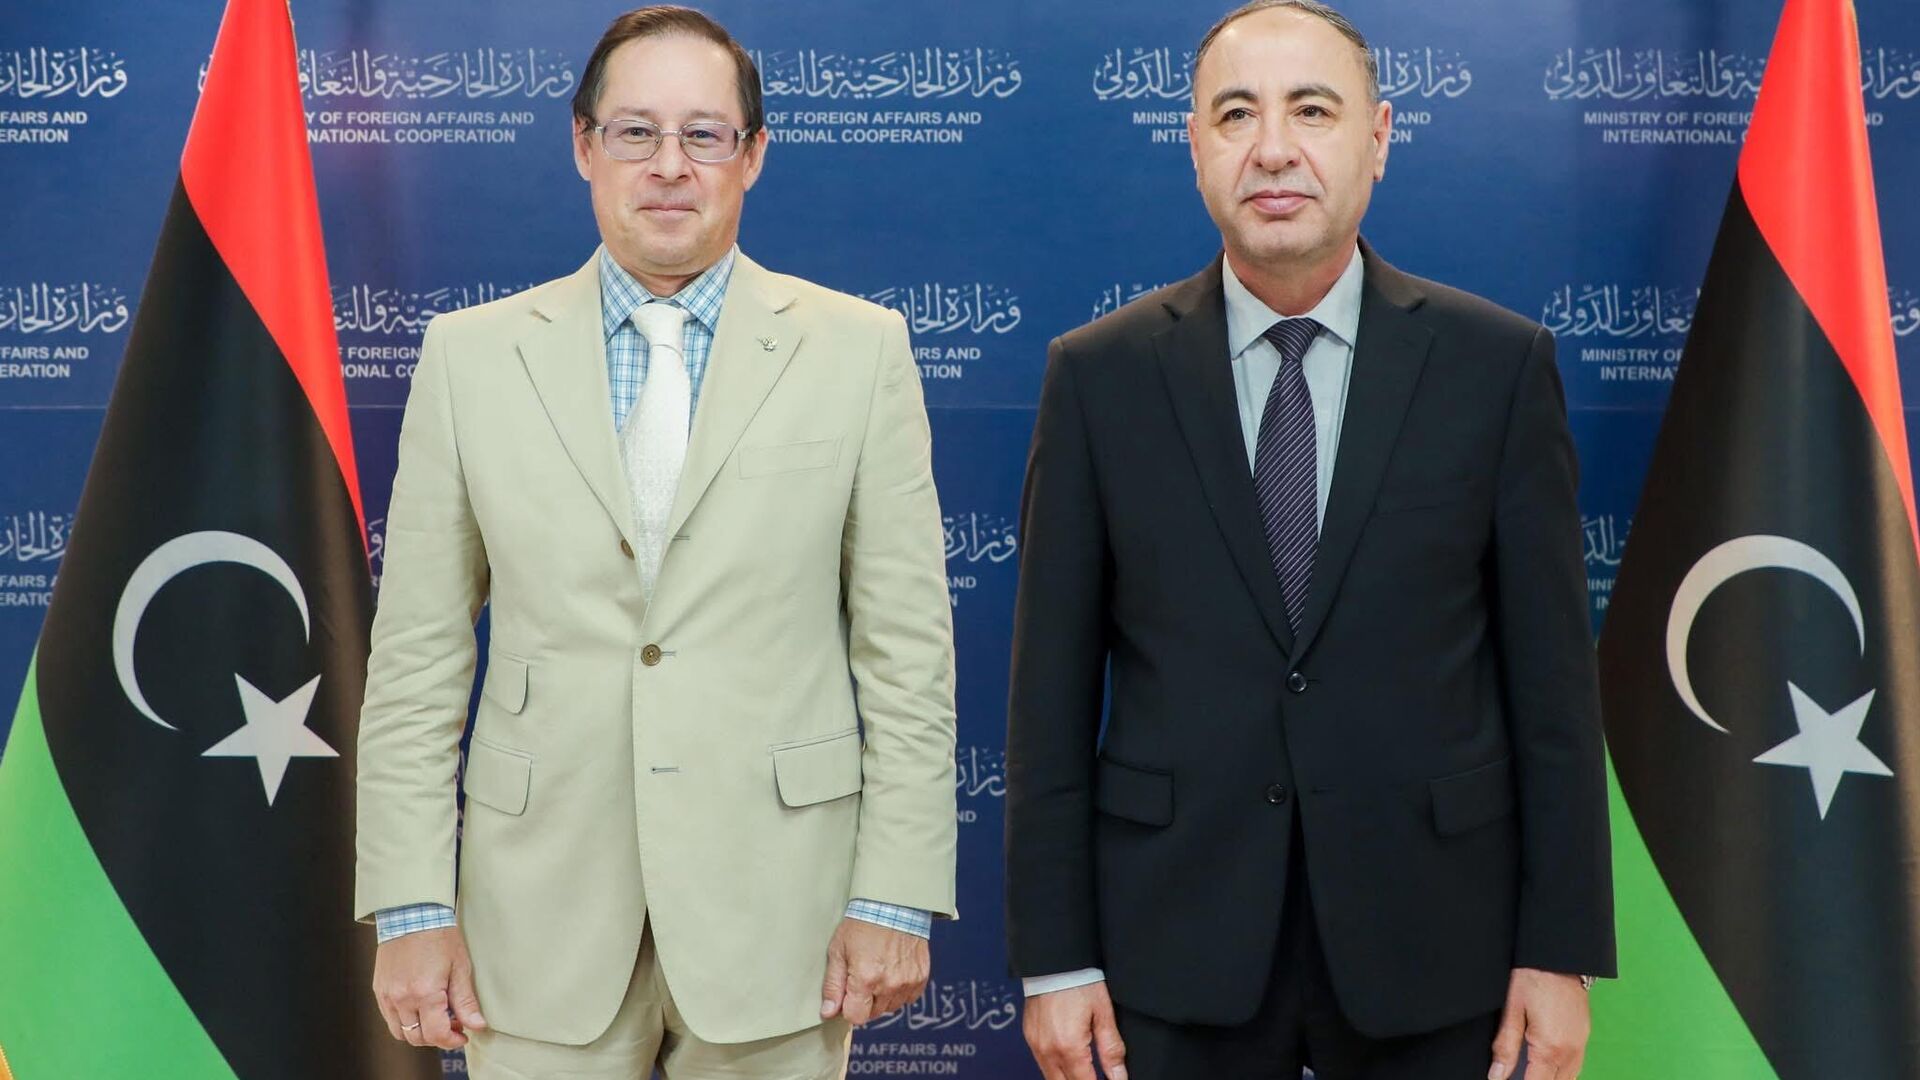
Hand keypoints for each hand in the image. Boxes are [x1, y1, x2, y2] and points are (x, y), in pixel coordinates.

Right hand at [372, 926, 487, 1050]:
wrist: (412, 913)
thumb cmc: (439, 935)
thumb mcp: (460, 967)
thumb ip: (466, 1001)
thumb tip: (477, 1025)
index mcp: (425, 993)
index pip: (436, 1035)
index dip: (452, 1041)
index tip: (463, 1035)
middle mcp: (401, 998)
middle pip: (417, 1038)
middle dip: (437, 1038)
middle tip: (453, 1025)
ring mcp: (387, 995)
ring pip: (400, 1032)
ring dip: (419, 1032)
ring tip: (436, 1016)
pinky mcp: (380, 989)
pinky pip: (389, 1017)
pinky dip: (404, 1020)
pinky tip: (420, 1006)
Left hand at [819, 917, 930, 1024]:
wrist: (893, 904)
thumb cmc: (863, 923)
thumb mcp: (838, 950)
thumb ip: (833, 984)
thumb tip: (828, 1012)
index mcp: (866, 979)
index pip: (855, 1017)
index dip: (847, 1008)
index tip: (847, 994)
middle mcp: (890, 984)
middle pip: (873, 1014)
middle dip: (864, 1001)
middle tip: (862, 976)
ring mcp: (908, 981)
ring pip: (891, 1007)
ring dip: (882, 996)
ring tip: (879, 970)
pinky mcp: (921, 976)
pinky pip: (908, 997)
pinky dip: (899, 990)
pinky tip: (893, 971)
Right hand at [1022, 980, 1126, 1079]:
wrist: (1054, 959)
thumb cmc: (1080, 981)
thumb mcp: (1103, 1014)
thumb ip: (1111, 1049)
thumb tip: (1119, 1077)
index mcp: (1069, 1047)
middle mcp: (1048, 1050)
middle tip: (1095, 1076)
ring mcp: (1035, 1044)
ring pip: (1051, 1078)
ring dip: (1068, 1079)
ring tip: (1086, 1072)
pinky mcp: (1029, 1036)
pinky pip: (1042, 1063)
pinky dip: (1056, 1068)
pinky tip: (1070, 1062)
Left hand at [1490, 967, 1590, 1079]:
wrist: (1560, 955)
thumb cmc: (1533, 977)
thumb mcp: (1512, 1010)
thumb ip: (1505, 1047)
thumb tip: (1496, 1076)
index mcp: (1550, 1048)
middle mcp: (1570, 1052)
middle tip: (1515, 1075)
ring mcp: (1581, 1045)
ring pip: (1568, 1079)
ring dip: (1550, 1079)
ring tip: (1528, 1071)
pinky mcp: (1584, 1037)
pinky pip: (1575, 1067)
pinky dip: (1561, 1072)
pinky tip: (1545, 1065)